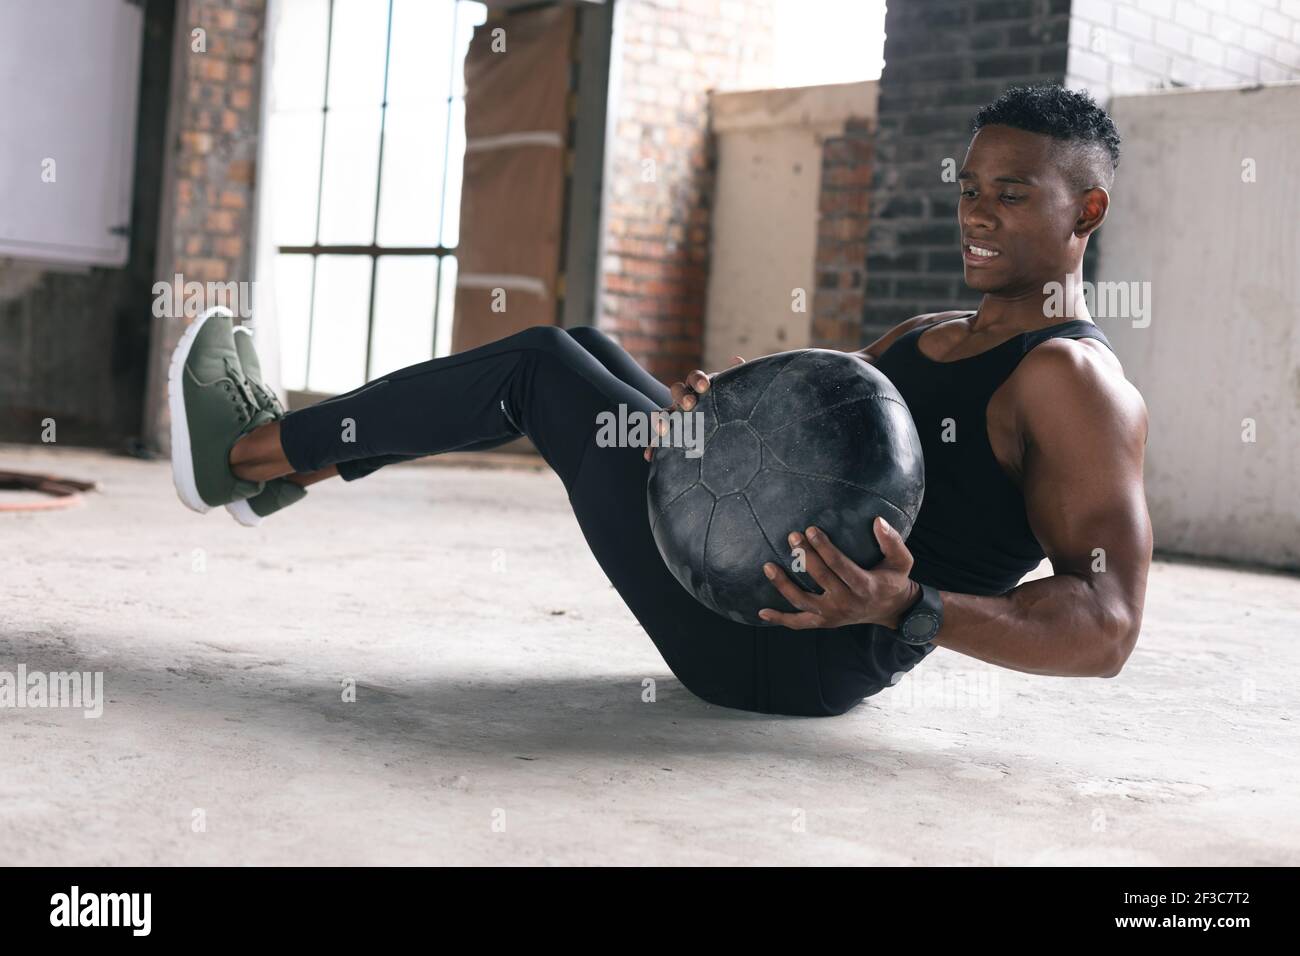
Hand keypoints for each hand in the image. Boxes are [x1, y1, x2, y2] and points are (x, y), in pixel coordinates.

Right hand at [644, 355, 743, 460]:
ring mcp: (676, 416)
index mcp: (700, 387)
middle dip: (682, 397)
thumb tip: (737, 358)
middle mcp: (685, 399)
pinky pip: (659, 440)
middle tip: (690, 405)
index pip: (695, 378)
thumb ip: (738, 377)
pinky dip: (653, 447)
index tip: (705, 386)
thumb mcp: (736, 394)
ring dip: (661, 420)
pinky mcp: (671, 434)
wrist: (726, 431)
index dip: (698, 380)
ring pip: (663, 413)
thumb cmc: (730, 407)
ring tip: (663, 430)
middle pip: (677, 391)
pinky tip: (650, 456)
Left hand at [757, 518, 920, 629]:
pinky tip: (762, 611)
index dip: (822, 546)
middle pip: (819, 578)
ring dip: (783, 585)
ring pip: (802, 601)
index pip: (838, 564)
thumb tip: (878, 521)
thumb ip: (892, 541)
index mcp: (863, 585)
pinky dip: (780, 618)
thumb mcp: (901, 561)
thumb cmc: (893, 580)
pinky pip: (799, 623)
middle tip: (792, 537)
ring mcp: (833, 615)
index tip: (810, 530)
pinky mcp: (824, 622)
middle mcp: (846, 602)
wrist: (892, 610)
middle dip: (803, 556)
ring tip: (769, 567)